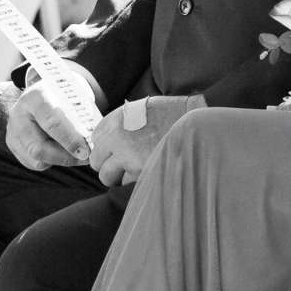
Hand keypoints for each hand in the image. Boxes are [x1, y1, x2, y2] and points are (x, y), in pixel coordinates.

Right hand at [0, 81, 94, 171]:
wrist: (42, 93)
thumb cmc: (63, 95)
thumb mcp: (72, 97)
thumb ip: (80, 117)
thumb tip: (92, 142)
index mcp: (36, 96)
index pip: (52, 122)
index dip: (70, 140)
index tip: (86, 151)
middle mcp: (19, 114)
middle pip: (39, 147)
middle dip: (65, 157)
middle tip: (87, 158)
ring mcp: (12, 131)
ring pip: (36, 159)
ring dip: (61, 160)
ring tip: (79, 155)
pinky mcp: (12, 144)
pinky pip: (33, 163)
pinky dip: (52, 161)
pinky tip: (63, 152)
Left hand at [87, 93, 203, 186]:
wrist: (195, 123)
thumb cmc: (173, 115)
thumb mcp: (144, 109)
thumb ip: (123, 124)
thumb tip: (108, 143)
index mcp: (117, 117)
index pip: (95, 138)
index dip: (106, 146)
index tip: (116, 150)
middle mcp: (116, 134)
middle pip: (96, 160)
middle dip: (108, 165)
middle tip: (123, 165)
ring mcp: (125, 153)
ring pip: (106, 176)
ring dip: (118, 176)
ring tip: (135, 169)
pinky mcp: (137, 168)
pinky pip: (126, 181)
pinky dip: (134, 179)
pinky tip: (149, 167)